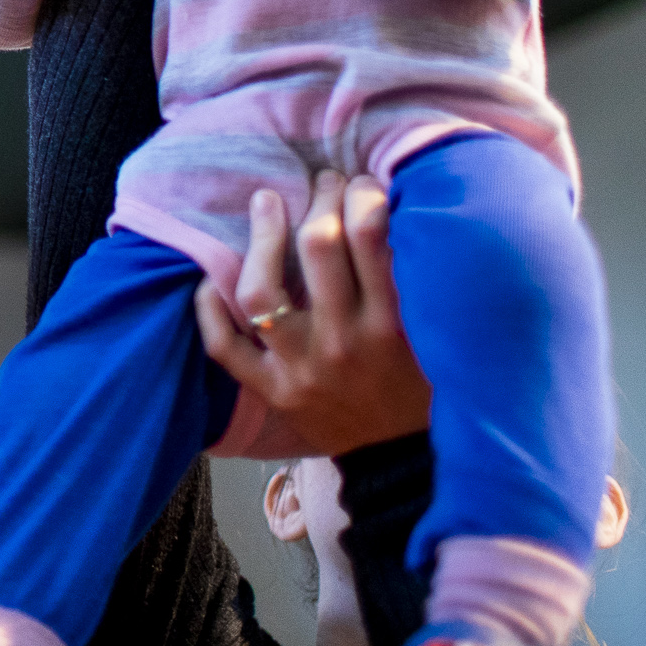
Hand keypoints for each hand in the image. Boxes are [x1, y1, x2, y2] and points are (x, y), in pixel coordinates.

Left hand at [195, 172, 433, 453]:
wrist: (402, 462)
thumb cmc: (424, 387)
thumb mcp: (435, 337)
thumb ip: (417, 283)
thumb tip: (395, 209)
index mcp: (392, 325)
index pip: (371, 236)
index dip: (362, 193)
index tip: (362, 184)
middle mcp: (343, 342)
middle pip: (318, 247)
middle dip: (320, 200)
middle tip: (323, 183)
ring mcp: (300, 368)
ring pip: (261, 291)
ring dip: (262, 236)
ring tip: (266, 201)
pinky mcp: (272, 390)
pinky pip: (224, 346)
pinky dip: (210, 308)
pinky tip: (212, 277)